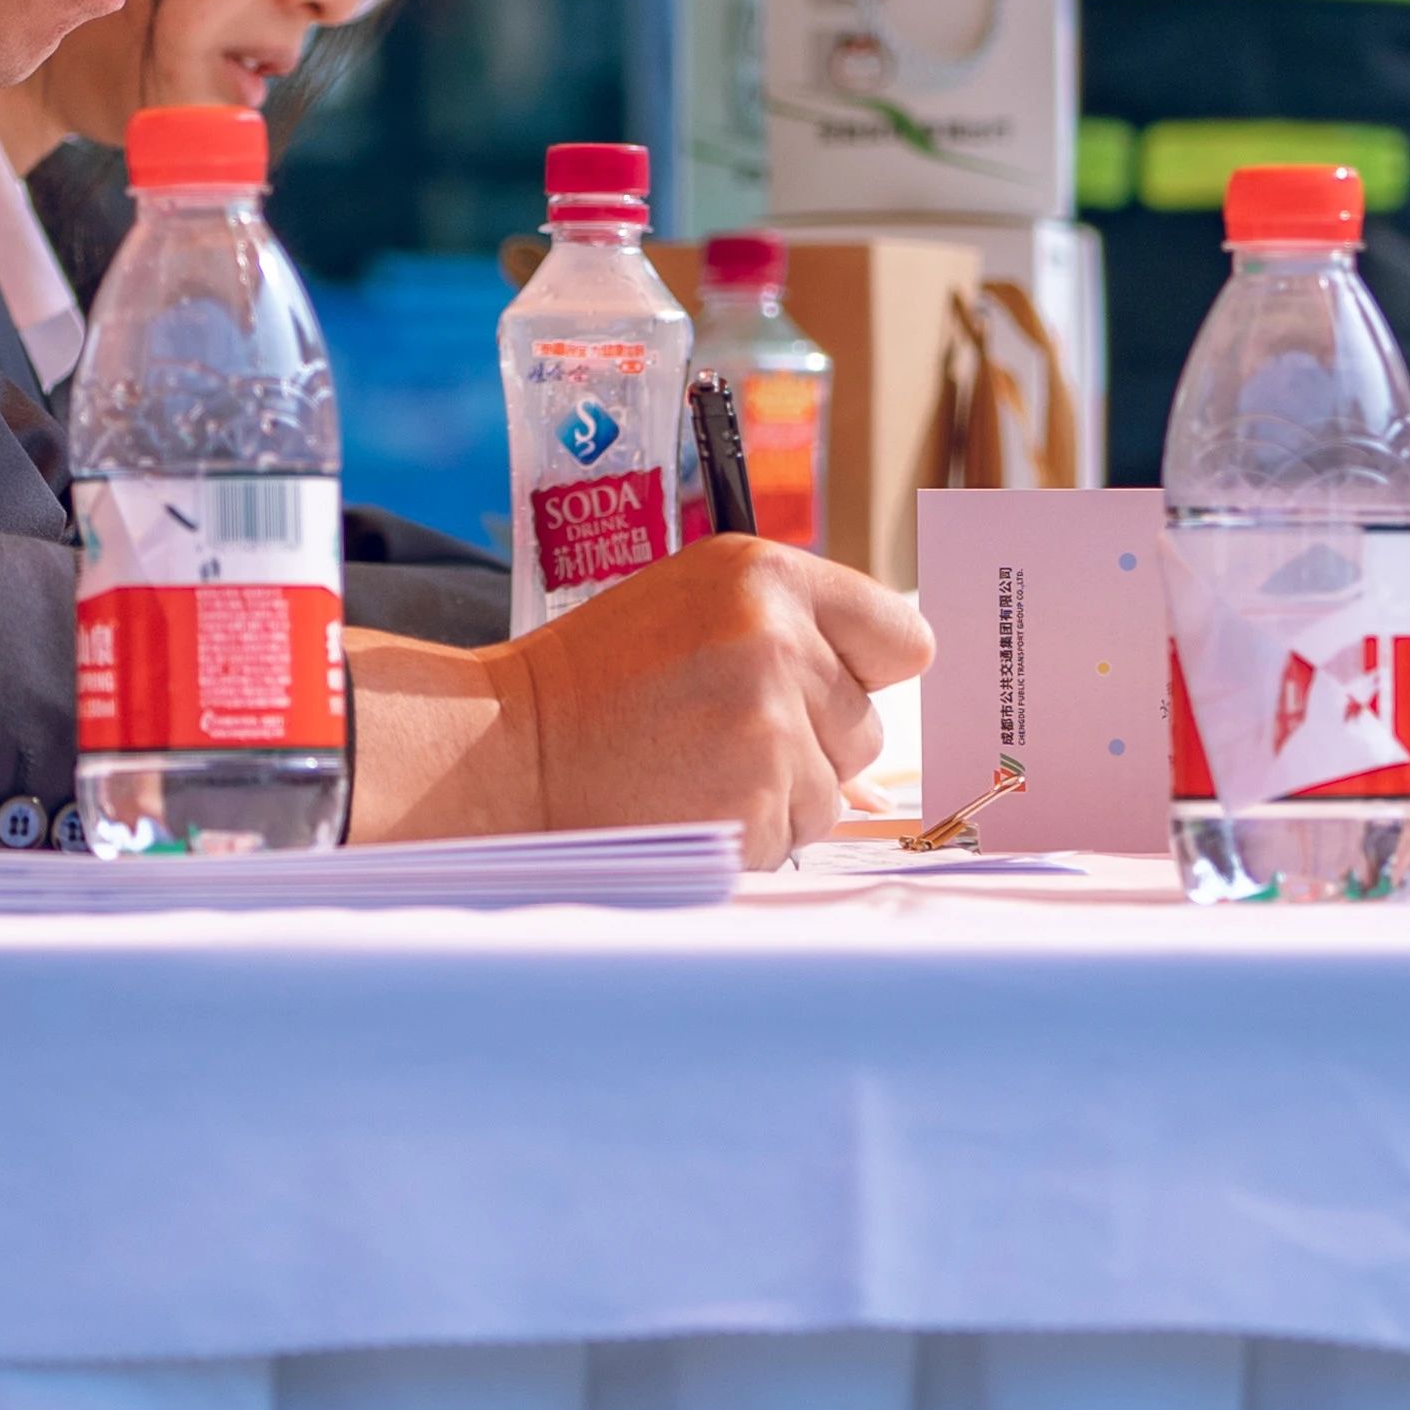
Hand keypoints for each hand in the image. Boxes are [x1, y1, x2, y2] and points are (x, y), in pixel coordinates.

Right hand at [502, 538, 933, 864]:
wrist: (506, 752)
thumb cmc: (597, 683)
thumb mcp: (695, 613)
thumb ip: (794, 640)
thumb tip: (886, 730)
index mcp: (765, 574)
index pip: (902, 635)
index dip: (868, 670)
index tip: (826, 685)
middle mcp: (778, 639)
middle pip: (869, 724)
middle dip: (811, 742)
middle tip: (718, 730)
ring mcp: (770, 726)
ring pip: (836, 790)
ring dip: (779, 795)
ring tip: (696, 767)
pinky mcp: (755, 803)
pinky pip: (794, 835)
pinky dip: (750, 835)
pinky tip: (688, 803)